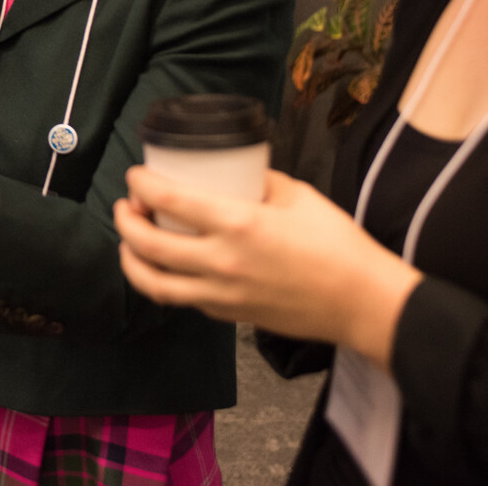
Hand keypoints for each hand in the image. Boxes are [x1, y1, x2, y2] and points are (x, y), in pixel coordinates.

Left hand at [113, 166, 422, 368]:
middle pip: (148, 245)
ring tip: (130, 242)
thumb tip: (238, 172)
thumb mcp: (298, 195)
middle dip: (126, 222)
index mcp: (238, 225)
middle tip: (126, 206)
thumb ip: (260, 182)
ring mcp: (222, 295)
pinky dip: (165, 281)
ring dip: (132, 261)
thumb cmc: (337, 246)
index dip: (142, 185)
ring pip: (155, 284)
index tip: (136, 176)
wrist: (362, 303)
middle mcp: (222, 262)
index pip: (168, 200)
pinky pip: (184, 299)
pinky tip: (168, 266)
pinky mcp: (229, 316)